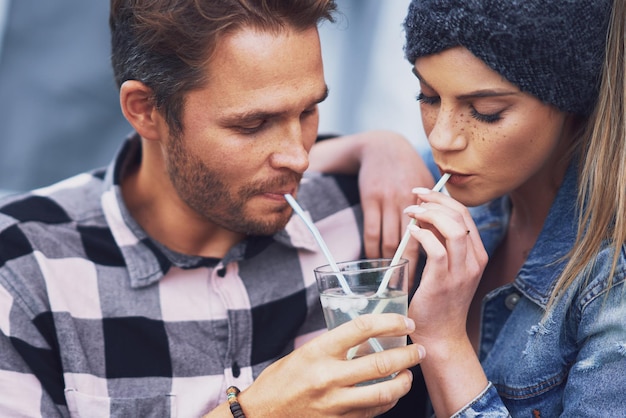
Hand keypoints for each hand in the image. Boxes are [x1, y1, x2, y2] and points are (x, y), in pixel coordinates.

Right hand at [237, 314, 424, 417]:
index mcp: (318, 352)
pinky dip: (388, 401)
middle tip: (419, 350)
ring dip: (404, 382)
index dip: (390, 322)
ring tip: (409, 374)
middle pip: (381, 363)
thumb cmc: (280, 381)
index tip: (405, 322)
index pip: (362, 328)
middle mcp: (328, 377)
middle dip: (408, 355)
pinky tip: (391, 393)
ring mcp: (335, 404)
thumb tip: (366, 339)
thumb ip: (333, 347)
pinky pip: (373, 411)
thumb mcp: (304, 354)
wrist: (261, 415)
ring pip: (384, 392)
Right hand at [308, 131, 434, 287]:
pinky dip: (373, 251)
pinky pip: (372, 233)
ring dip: (390, 264)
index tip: (433, 282)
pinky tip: (376, 262)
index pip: (435, 237)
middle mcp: (412, 201)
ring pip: (390, 241)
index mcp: (430, 201)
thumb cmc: (409, 168)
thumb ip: (439, 208)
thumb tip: (451, 236)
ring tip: (392, 279)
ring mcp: (389, 200)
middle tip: (412, 288)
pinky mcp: (371, 199)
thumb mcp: (428, 184)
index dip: (434, 261)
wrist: (383, 146)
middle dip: (411, 269)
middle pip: (413, 244)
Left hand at [404, 188, 487, 346]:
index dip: (443, 198)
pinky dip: (422, 235)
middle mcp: (474, 261)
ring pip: (453, 229)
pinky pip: (436, 250)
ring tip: (410, 212)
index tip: (423, 193)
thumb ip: (440, 242)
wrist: (440, 336)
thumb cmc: (439, 301)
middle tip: (414, 197)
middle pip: (461, 216)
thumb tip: (426, 215)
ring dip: (429, 214)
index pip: (465, 214)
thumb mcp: (447, 267)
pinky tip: (411, 232)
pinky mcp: (443, 283)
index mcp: (477, 255)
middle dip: (435, 200)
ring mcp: (461, 273)